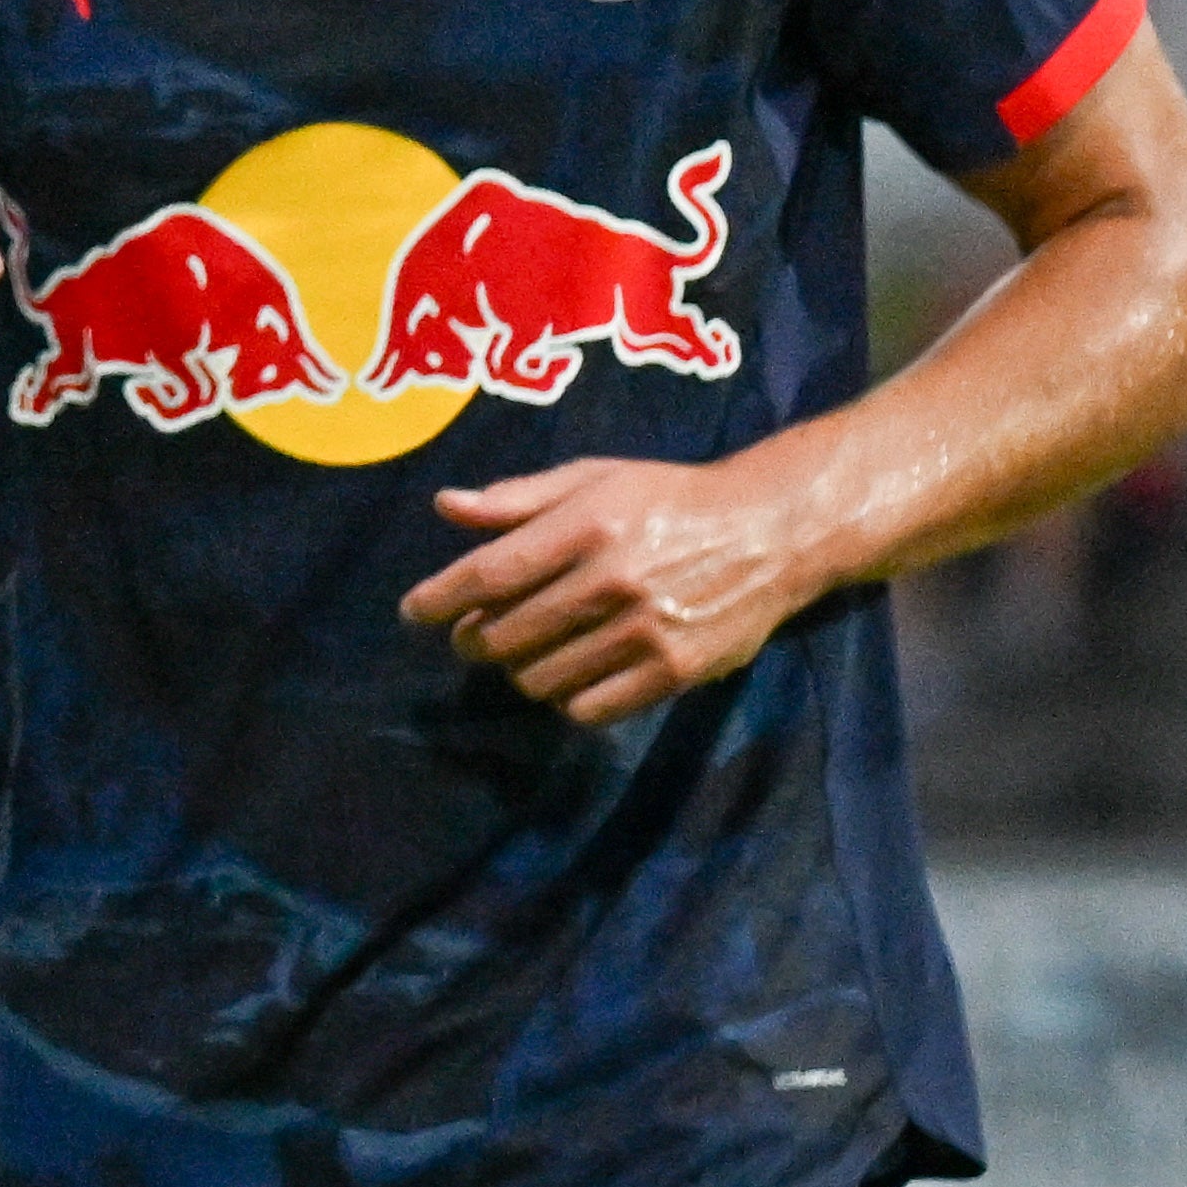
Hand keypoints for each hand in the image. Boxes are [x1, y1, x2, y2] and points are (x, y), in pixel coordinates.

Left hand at [396, 457, 820, 727]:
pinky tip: (573, 673)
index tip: (414, 612)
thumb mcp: (595, 478)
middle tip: (477, 634)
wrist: (771, 531)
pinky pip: (587, 708)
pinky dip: (567, 698)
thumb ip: (519, 498)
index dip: (440, 598)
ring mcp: (644, 630)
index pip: (490, 574)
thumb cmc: (670, 499)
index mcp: (588, 524)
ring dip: (521, 669)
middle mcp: (612, 579)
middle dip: (476, 639)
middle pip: (506, 634)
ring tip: (532, 650)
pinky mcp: (673, 672)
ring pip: (540, 678)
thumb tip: (446, 506)